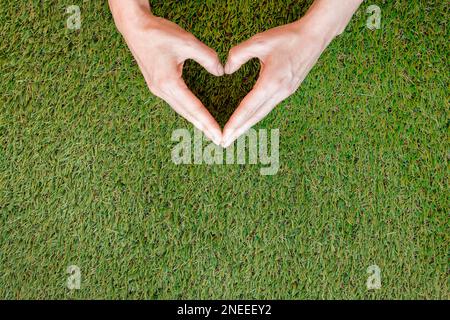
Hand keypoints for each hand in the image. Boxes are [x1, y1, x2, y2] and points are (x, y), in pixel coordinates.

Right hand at [111, 3, 223, 144]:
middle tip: (219, 141)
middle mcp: (161, 90)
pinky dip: (187, 111)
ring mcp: (157, 89)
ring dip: (195, 121)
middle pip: (186, 113)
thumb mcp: (188, 42)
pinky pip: (175, 102)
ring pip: (180, 109)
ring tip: (209, 132)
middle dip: (203, 127)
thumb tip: (221, 71)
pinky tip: (195, 115)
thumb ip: (208, 58)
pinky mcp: (157, 85)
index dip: (208, 122)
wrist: (135, 27)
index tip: (219, 135)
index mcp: (168, 83)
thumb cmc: (159, 33)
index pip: (194, 107)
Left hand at [221, 20, 328, 146]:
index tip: (224, 134)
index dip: (235, 122)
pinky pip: (268, 106)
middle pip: (255, 116)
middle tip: (224, 144)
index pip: (248, 107)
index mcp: (271, 82)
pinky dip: (256, 115)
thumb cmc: (287, 37)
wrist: (315, 36)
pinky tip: (250, 118)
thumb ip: (238, 54)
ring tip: (234, 134)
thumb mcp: (259, 41)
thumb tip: (226, 70)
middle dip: (239, 131)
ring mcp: (285, 92)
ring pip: (262, 113)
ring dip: (247, 125)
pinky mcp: (288, 90)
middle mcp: (279, 92)